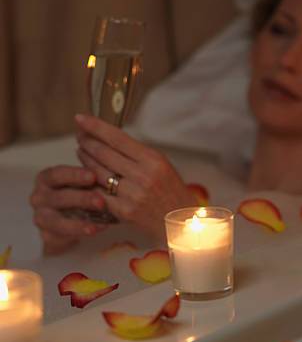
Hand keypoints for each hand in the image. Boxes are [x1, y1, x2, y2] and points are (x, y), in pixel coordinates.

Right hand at [30, 165, 107, 254]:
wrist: (72, 221)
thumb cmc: (81, 193)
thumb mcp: (86, 185)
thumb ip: (93, 181)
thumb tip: (112, 178)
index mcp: (47, 179)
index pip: (57, 174)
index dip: (74, 175)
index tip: (93, 176)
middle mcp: (39, 197)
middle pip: (59, 197)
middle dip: (82, 199)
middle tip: (101, 202)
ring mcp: (41, 217)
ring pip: (57, 220)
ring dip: (79, 222)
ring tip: (100, 224)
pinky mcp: (45, 235)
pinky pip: (62, 235)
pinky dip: (79, 233)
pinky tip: (96, 230)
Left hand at [74, 114, 196, 238]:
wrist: (182, 222)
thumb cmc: (172, 191)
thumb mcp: (162, 165)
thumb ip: (138, 154)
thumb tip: (110, 139)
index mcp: (153, 160)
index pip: (117, 138)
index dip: (96, 127)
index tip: (81, 118)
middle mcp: (142, 176)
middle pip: (104, 153)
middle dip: (87, 142)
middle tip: (80, 135)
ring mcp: (131, 194)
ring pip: (97, 172)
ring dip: (85, 159)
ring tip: (81, 151)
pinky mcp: (123, 211)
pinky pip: (98, 193)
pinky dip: (90, 183)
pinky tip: (86, 176)